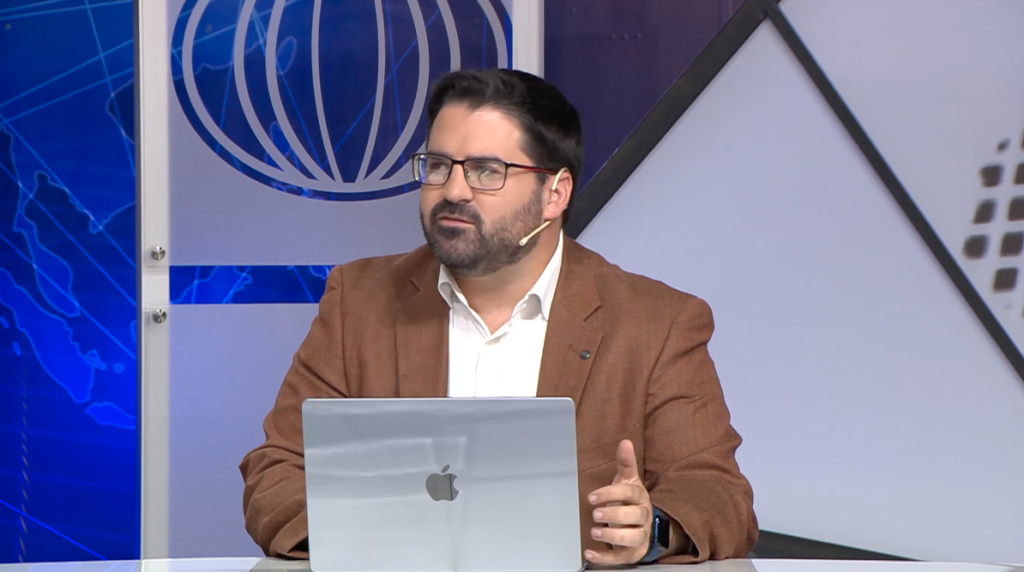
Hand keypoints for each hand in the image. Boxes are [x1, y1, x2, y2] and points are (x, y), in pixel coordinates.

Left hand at [584, 439, 653, 564]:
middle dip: (615, 515)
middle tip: (596, 514)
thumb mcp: (628, 481)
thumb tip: (625, 442)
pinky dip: (605, 558)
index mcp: (640, 498)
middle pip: (634, 517)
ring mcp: (640, 536)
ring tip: (595, 532)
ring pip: (632, 538)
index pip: (629, 494)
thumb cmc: (631, 501)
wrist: (645, 525)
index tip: (592, 496)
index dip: (611, 494)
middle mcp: (643, 517)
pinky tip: (590, 554)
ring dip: (613, 536)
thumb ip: (625, 464)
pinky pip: (622, 558)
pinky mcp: (633, 553)